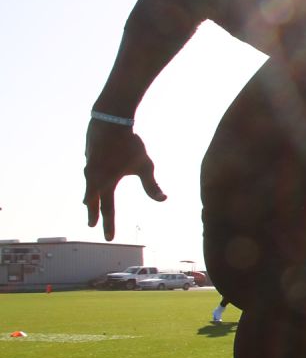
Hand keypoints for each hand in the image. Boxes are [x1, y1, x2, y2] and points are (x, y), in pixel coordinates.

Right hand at [83, 120, 165, 240]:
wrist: (111, 119)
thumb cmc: (130, 143)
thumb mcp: (145, 165)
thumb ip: (151, 185)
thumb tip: (164, 200)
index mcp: (106, 183)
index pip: (108, 210)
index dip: (108, 225)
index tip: (109, 238)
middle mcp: (93, 177)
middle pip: (93, 200)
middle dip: (93, 213)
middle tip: (91, 225)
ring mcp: (89, 165)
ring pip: (89, 185)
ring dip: (90, 196)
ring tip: (89, 204)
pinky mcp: (89, 155)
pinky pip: (90, 172)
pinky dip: (90, 181)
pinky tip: (92, 180)